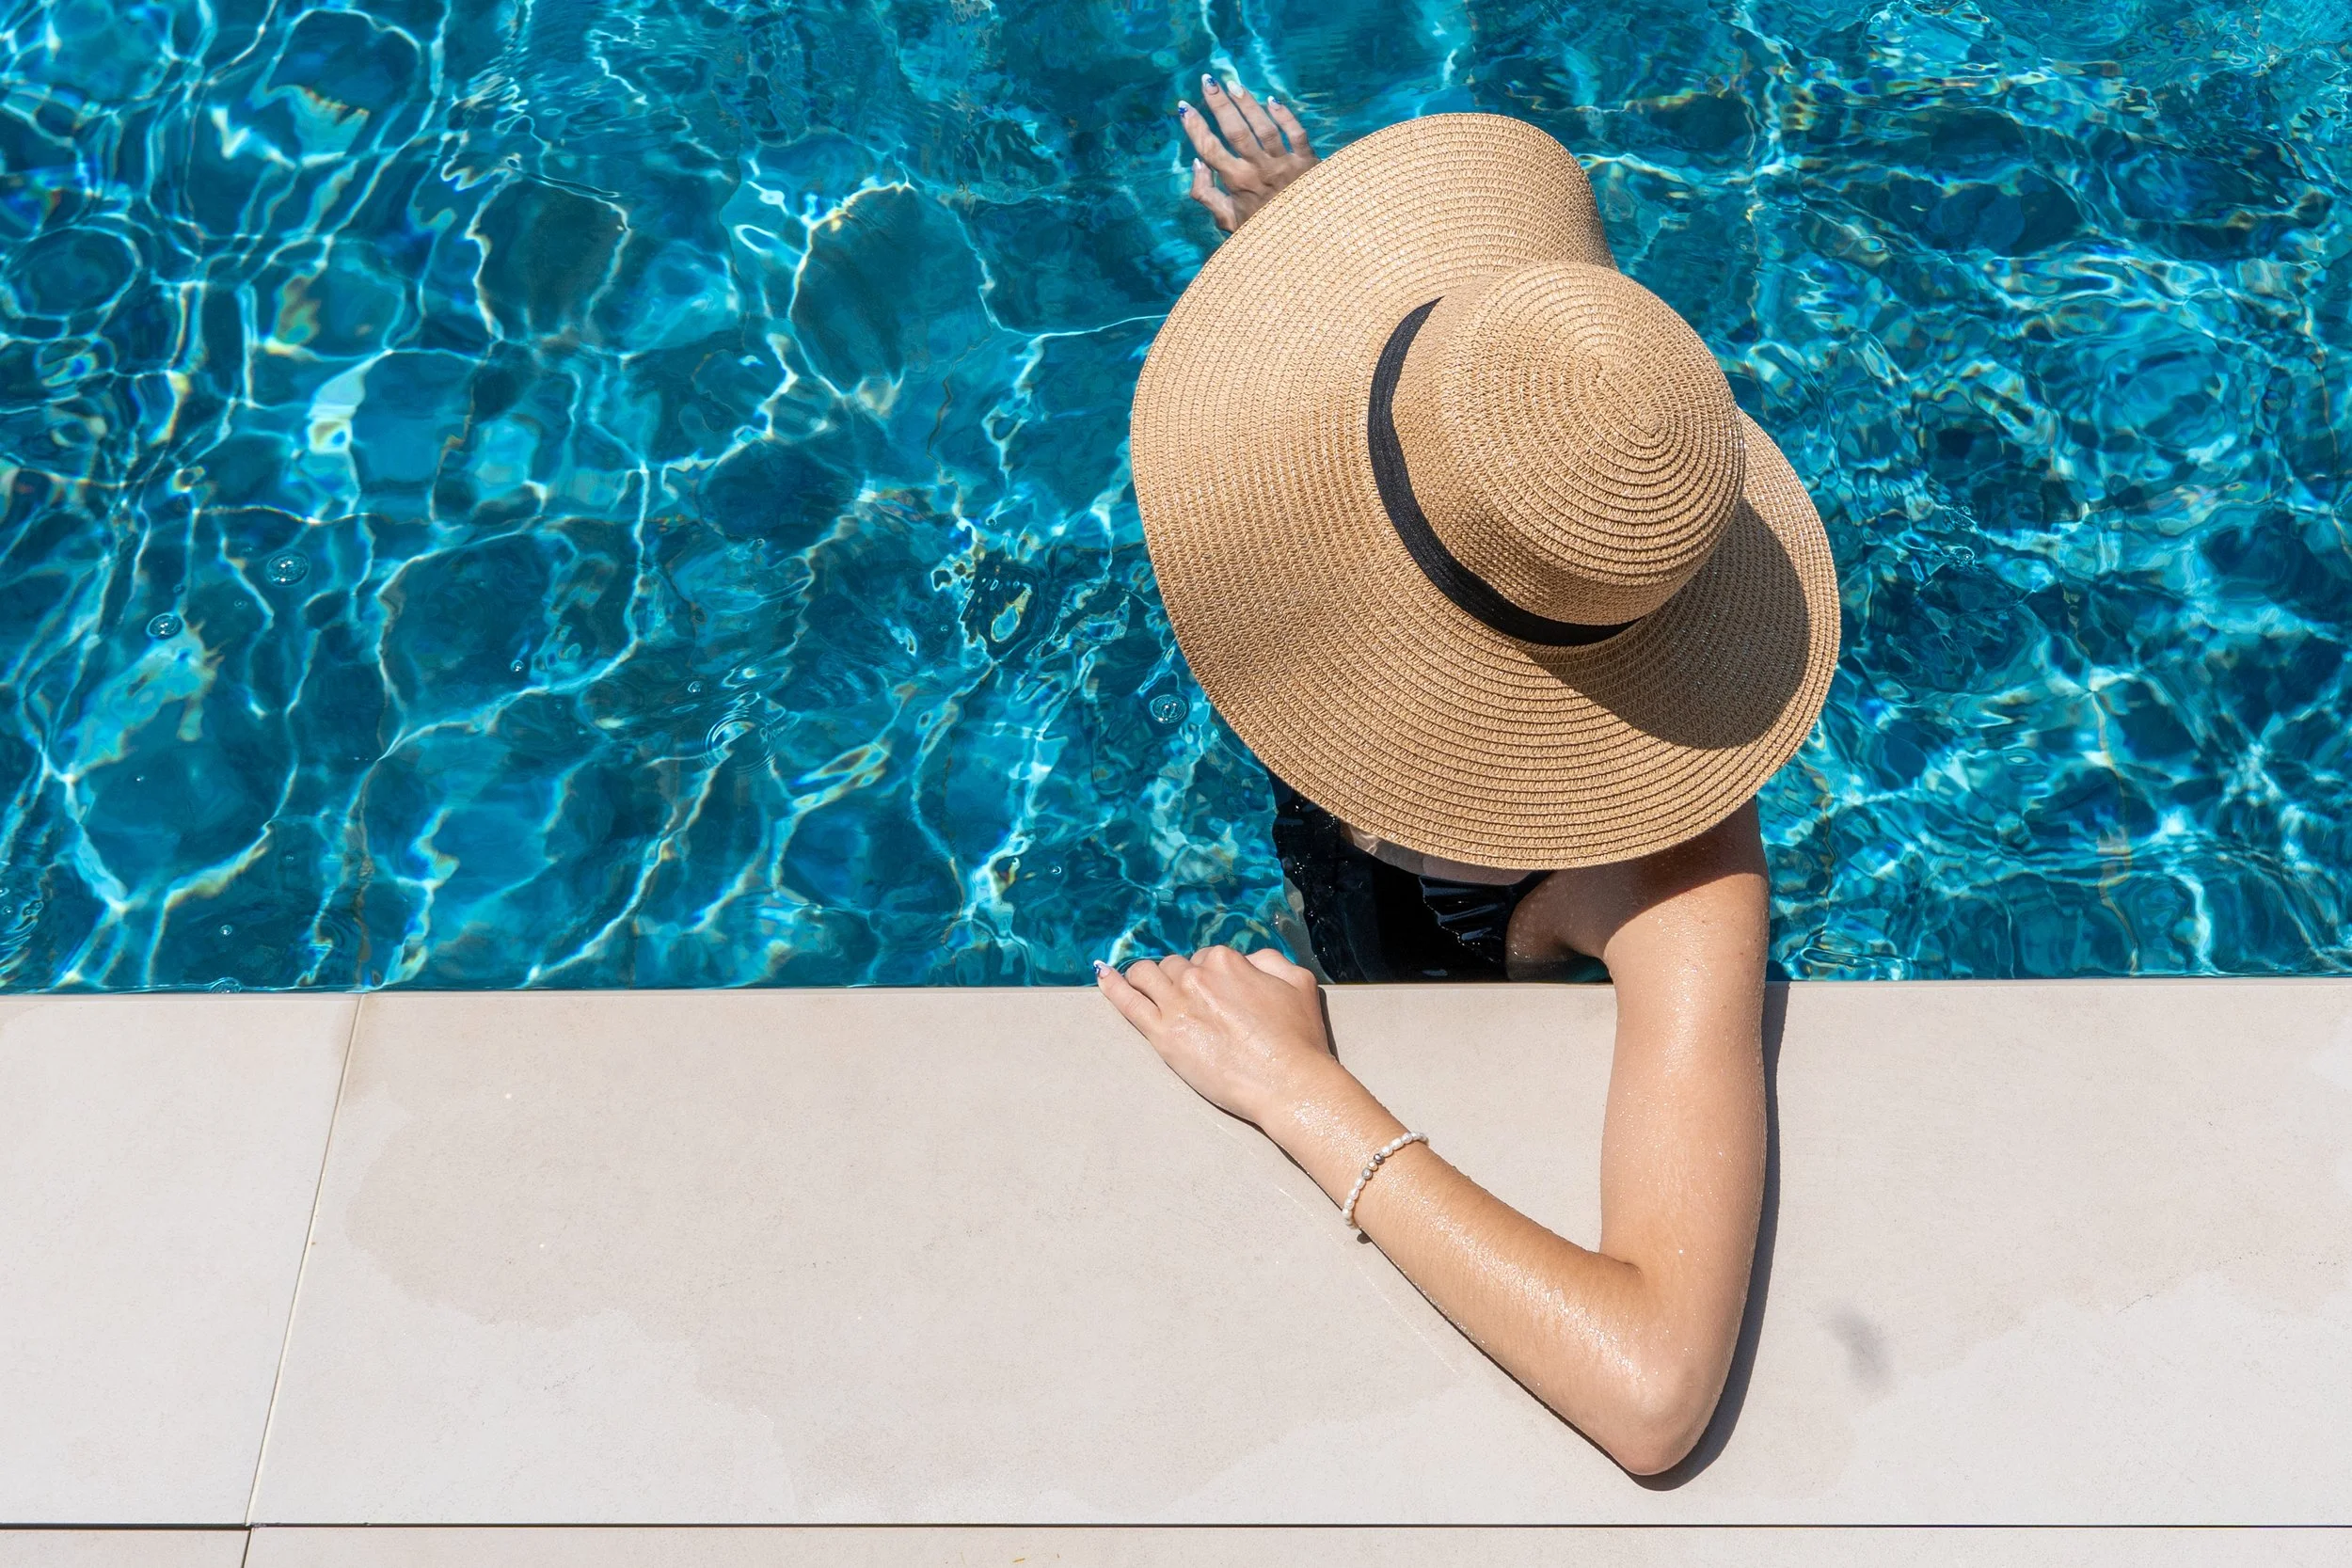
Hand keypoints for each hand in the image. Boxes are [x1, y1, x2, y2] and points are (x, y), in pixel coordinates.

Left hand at [1096, 945, 1338, 1124]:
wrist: (1288, 1083)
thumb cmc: (1298, 1038)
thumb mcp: (1298, 982)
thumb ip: (1268, 960)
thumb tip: (1247, 960)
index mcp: (1227, 961)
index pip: (1206, 958)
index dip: (1210, 976)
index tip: (1216, 994)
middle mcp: (1197, 976)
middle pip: (1175, 967)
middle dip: (1180, 980)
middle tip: (1191, 1004)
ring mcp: (1176, 1005)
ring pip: (1146, 976)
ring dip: (1145, 978)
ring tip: (1142, 985)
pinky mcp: (1162, 1035)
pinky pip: (1127, 1002)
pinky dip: (1112, 986)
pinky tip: (1102, 975)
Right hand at [1178, 74, 1317, 232]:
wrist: (1305, 241)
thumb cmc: (1263, 230)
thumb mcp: (1227, 222)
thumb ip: (1206, 195)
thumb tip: (1196, 165)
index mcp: (1237, 183)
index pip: (1210, 150)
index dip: (1195, 128)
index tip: (1183, 107)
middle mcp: (1259, 171)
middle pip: (1235, 132)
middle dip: (1219, 104)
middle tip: (1207, 81)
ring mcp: (1284, 165)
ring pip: (1264, 128)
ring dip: (1248, 104)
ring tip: (1234, 85)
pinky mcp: (1307, 162)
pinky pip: (1296, 134)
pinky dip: (1285, 116)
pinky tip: (1272, 101)